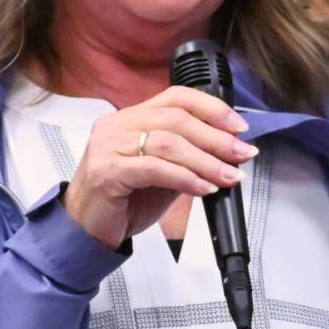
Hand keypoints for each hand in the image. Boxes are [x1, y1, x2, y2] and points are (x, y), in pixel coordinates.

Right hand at [63, 86, 255, 249]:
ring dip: (206, 160)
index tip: (239, 127)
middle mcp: (117, 125)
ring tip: (229, 176)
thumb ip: (188, 158)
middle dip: (216, 137)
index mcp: (131, 118)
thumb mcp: (163, 173)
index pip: (176, 98)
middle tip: (242, 154)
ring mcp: (108, 145)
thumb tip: (229, 153)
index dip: (212, 108)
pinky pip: (154, 168)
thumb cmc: (123, 201)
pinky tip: (203, 188)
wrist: (86, 231)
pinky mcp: (106, 171)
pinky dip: (185, 178)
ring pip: (167, 142)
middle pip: (176, 119)